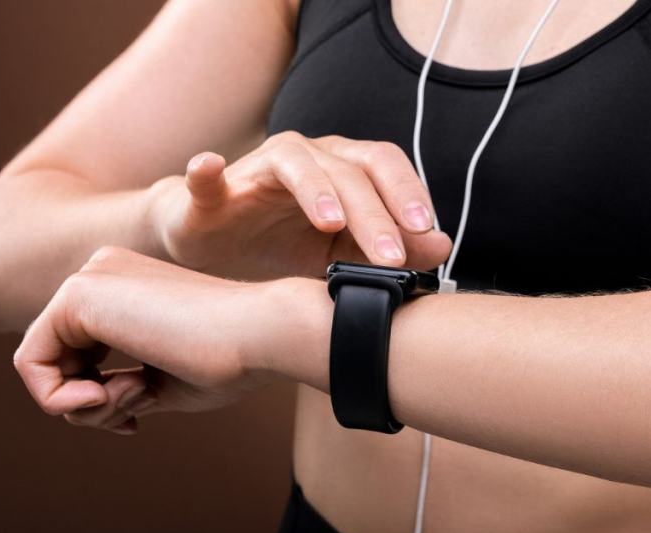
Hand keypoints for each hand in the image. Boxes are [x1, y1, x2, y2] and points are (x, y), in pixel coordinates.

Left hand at [12, 246, 297, 434]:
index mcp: (126, 286)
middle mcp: (102, 273)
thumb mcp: (162, 381)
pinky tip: (104, 399)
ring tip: (134, 400)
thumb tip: (81, 405)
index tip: (135, 420)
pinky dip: (58, 399)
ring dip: (81, 408)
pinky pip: (31, 362)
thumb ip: (119, 385)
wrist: (262, 334)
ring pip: (42, 364)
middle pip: (57, 359)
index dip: (97, 402)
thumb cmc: (229, 360)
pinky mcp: (77, 295)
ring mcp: (88, 279)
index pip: (80, 354)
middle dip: (88, 406)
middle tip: (134, 416)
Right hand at [149, 131, 452, 279]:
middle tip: (391, 256)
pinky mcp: (212, 189)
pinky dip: (206, 169)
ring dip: (316, 189)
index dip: (408, 193)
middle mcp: (308, 157)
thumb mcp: (343, 256)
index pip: (385, 167)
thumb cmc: (284, 247)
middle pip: (349, 169)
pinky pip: (207, 174)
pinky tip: (209, 167)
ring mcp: (259, 167)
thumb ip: (390, 250)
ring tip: (332, 224)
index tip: (428, 233)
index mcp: (343, 168)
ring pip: (294, 162)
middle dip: (374, 212)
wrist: (216, 249)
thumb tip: (443, 246)